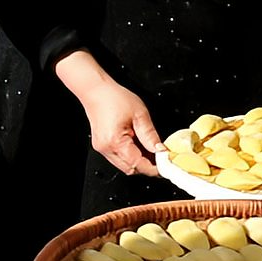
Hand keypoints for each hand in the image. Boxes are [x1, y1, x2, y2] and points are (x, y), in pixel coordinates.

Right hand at [58, 53, 161, 175]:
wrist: (96, 91)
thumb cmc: (114, 98)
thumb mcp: (140, 114)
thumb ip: (150, 135)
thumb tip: (160, 149)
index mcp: (115, 142)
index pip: (138, 164)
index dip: (154, 168)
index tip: (165, 165)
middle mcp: (106, 149)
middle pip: (131, 169)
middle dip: (147, 166)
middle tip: (160, 157)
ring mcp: (102, 149)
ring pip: (125, 165)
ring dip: (138, 161)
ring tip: (149, 149)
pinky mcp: (102, 146)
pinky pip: (118, 158)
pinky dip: (130, 156)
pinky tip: (138, 145)